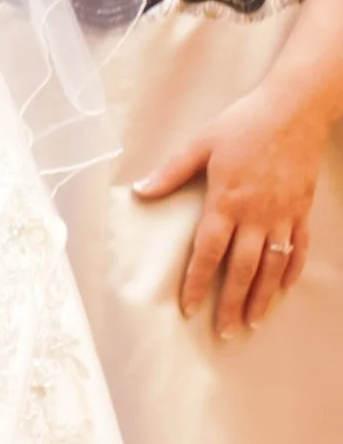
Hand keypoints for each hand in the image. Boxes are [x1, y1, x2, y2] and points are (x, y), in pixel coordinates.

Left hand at [133, 83, 328, 334]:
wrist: (293, 110)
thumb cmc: (243, 124)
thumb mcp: (200, 142)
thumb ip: (171, 171)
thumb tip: (139, 190)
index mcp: (226, 201)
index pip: (208, 252)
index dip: (197, 281)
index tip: (189, 307)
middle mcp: (255, 216)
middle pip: (241, 270)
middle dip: (230, 303)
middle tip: (223, 333)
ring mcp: (282, 216)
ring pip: (271, 268)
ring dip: (261, 298)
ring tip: (252, 323)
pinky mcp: (302, 211)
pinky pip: (298, 250)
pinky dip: (290, 272)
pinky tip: (283, 290)